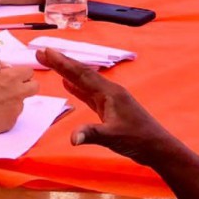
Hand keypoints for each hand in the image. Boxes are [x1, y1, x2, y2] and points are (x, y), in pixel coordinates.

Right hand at [0, 58, 37, 135]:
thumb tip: (5, 66)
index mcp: (10, 77)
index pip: (29, 72)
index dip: (19, 73)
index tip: (9, 76)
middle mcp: (16, 93)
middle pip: (34, 87)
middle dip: (25, 85)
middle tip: (9, 87)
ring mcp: (14, 110)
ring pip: (22, 102)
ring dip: (13, 100)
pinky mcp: (9, 123)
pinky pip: (13, 115)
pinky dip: (5, 113)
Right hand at [35, 48, 172, 166]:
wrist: (156, 146)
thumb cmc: (137, 140)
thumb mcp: (113, 137)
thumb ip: (92, 134)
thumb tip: (72, 137)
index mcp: (109, 92)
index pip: (81, 74)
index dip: (62, 63)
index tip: (46, 52)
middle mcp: (109, 91)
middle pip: (81, 73)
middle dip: (61, 62)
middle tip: (42, 53)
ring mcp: (110, 99)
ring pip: (84, 81)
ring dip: (67, 72)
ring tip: (51, 63)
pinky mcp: (109, 108)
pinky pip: (89, 93)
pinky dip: (76, 87)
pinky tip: (68, 84)